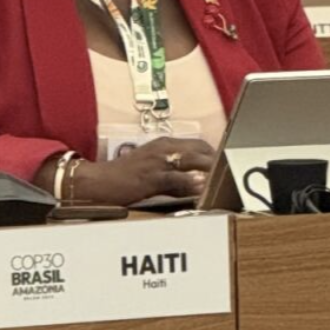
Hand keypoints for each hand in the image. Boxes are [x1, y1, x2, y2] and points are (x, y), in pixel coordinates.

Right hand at [72, 137, 214, 205]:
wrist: (97, 181)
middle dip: (218, 163)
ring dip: (209, 171)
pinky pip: (175, 178)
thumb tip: (194, 184)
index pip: (200, 145)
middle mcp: (164, 148)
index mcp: (164, 144)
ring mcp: (158, 162)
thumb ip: (173, 173)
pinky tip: (201, 186)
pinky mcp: (151, 177)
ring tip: (225, 180)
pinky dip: (190, 181)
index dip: (215, 156)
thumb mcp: (150, 168)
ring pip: (192, 162)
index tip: (227, 166)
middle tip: (232, 176)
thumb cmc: (123, 177)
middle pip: (201, 151)